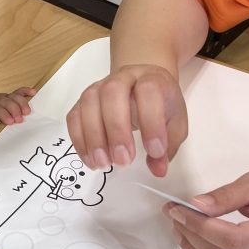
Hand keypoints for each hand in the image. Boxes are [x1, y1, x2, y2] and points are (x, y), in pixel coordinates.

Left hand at [0, 87, 35, 138]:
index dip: (4, 115)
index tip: (11, 122)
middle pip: (7, 102)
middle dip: (15, 110)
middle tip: (20, 120)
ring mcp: (4, 97)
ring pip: (14, 96)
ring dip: (22, 103)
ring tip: (28, 112)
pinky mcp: (10, 96)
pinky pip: (19, 91)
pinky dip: (26, 91)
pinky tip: (33, 92)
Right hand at [67, 64, 187, 176]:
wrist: (141, 85)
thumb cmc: (160, 105)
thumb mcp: (174, 124)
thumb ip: (168, 145)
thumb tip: (158, 169)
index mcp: (152, 79)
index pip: (149, 91)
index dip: (151, 121)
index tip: (155, 151)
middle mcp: (123, 78)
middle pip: (112, 93)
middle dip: (117, 129)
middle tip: (124, 161)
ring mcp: (99, 87)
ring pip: (89, 103)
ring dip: (94, 137)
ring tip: (103, 164)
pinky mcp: (83, 101)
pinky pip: (74, 117)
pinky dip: (80, 140)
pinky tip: (91, 160)